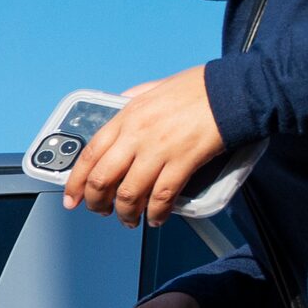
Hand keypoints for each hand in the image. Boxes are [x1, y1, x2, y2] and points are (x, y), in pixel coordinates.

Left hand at [62, 66, 226, 228]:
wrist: (236, 89)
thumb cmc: (199, 88)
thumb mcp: (154, 88)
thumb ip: (133, 101)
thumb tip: (118, 108)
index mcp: (126, 117)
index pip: (88, 156)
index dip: (76, 183)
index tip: (72, 199)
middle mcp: (136, 134)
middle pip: (102, 179)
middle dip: (97, 203)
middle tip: (101, 212)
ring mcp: (159, 149)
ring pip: (129, 193)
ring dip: (126, 213)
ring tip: (130, 220)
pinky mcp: (183, 160)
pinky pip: (161, 196)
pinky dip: (156, 212)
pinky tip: (156, 218)